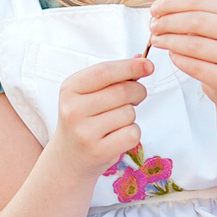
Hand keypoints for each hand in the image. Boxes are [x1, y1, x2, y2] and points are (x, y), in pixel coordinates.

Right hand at [51, 56, 148, 176]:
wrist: (68, 158)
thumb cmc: (83, 119)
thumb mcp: (88, 93)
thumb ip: (113, 75)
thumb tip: (140, 59)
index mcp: (70, 89)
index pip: (104, 72)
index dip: (130, 66)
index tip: (148, 65)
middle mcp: (73, 110)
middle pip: (122, 91)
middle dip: (138, 91)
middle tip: (136, 97)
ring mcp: (85, 132)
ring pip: (129, 113)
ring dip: (131, 115)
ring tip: (116, 121)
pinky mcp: (99, 151)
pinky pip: (132, 133)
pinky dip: (132, 132)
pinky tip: (117, 135)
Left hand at [144, 0, 216, 107]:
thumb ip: (193, 13)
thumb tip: (160, 11)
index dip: (172, 2)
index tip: (155, 9)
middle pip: (196, 20)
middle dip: (168, 22)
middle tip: (153, 26)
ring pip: (194, 45)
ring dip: (169, 41)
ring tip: (157, 40)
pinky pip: (194, 66)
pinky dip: (178, 59)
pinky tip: (172, 55)